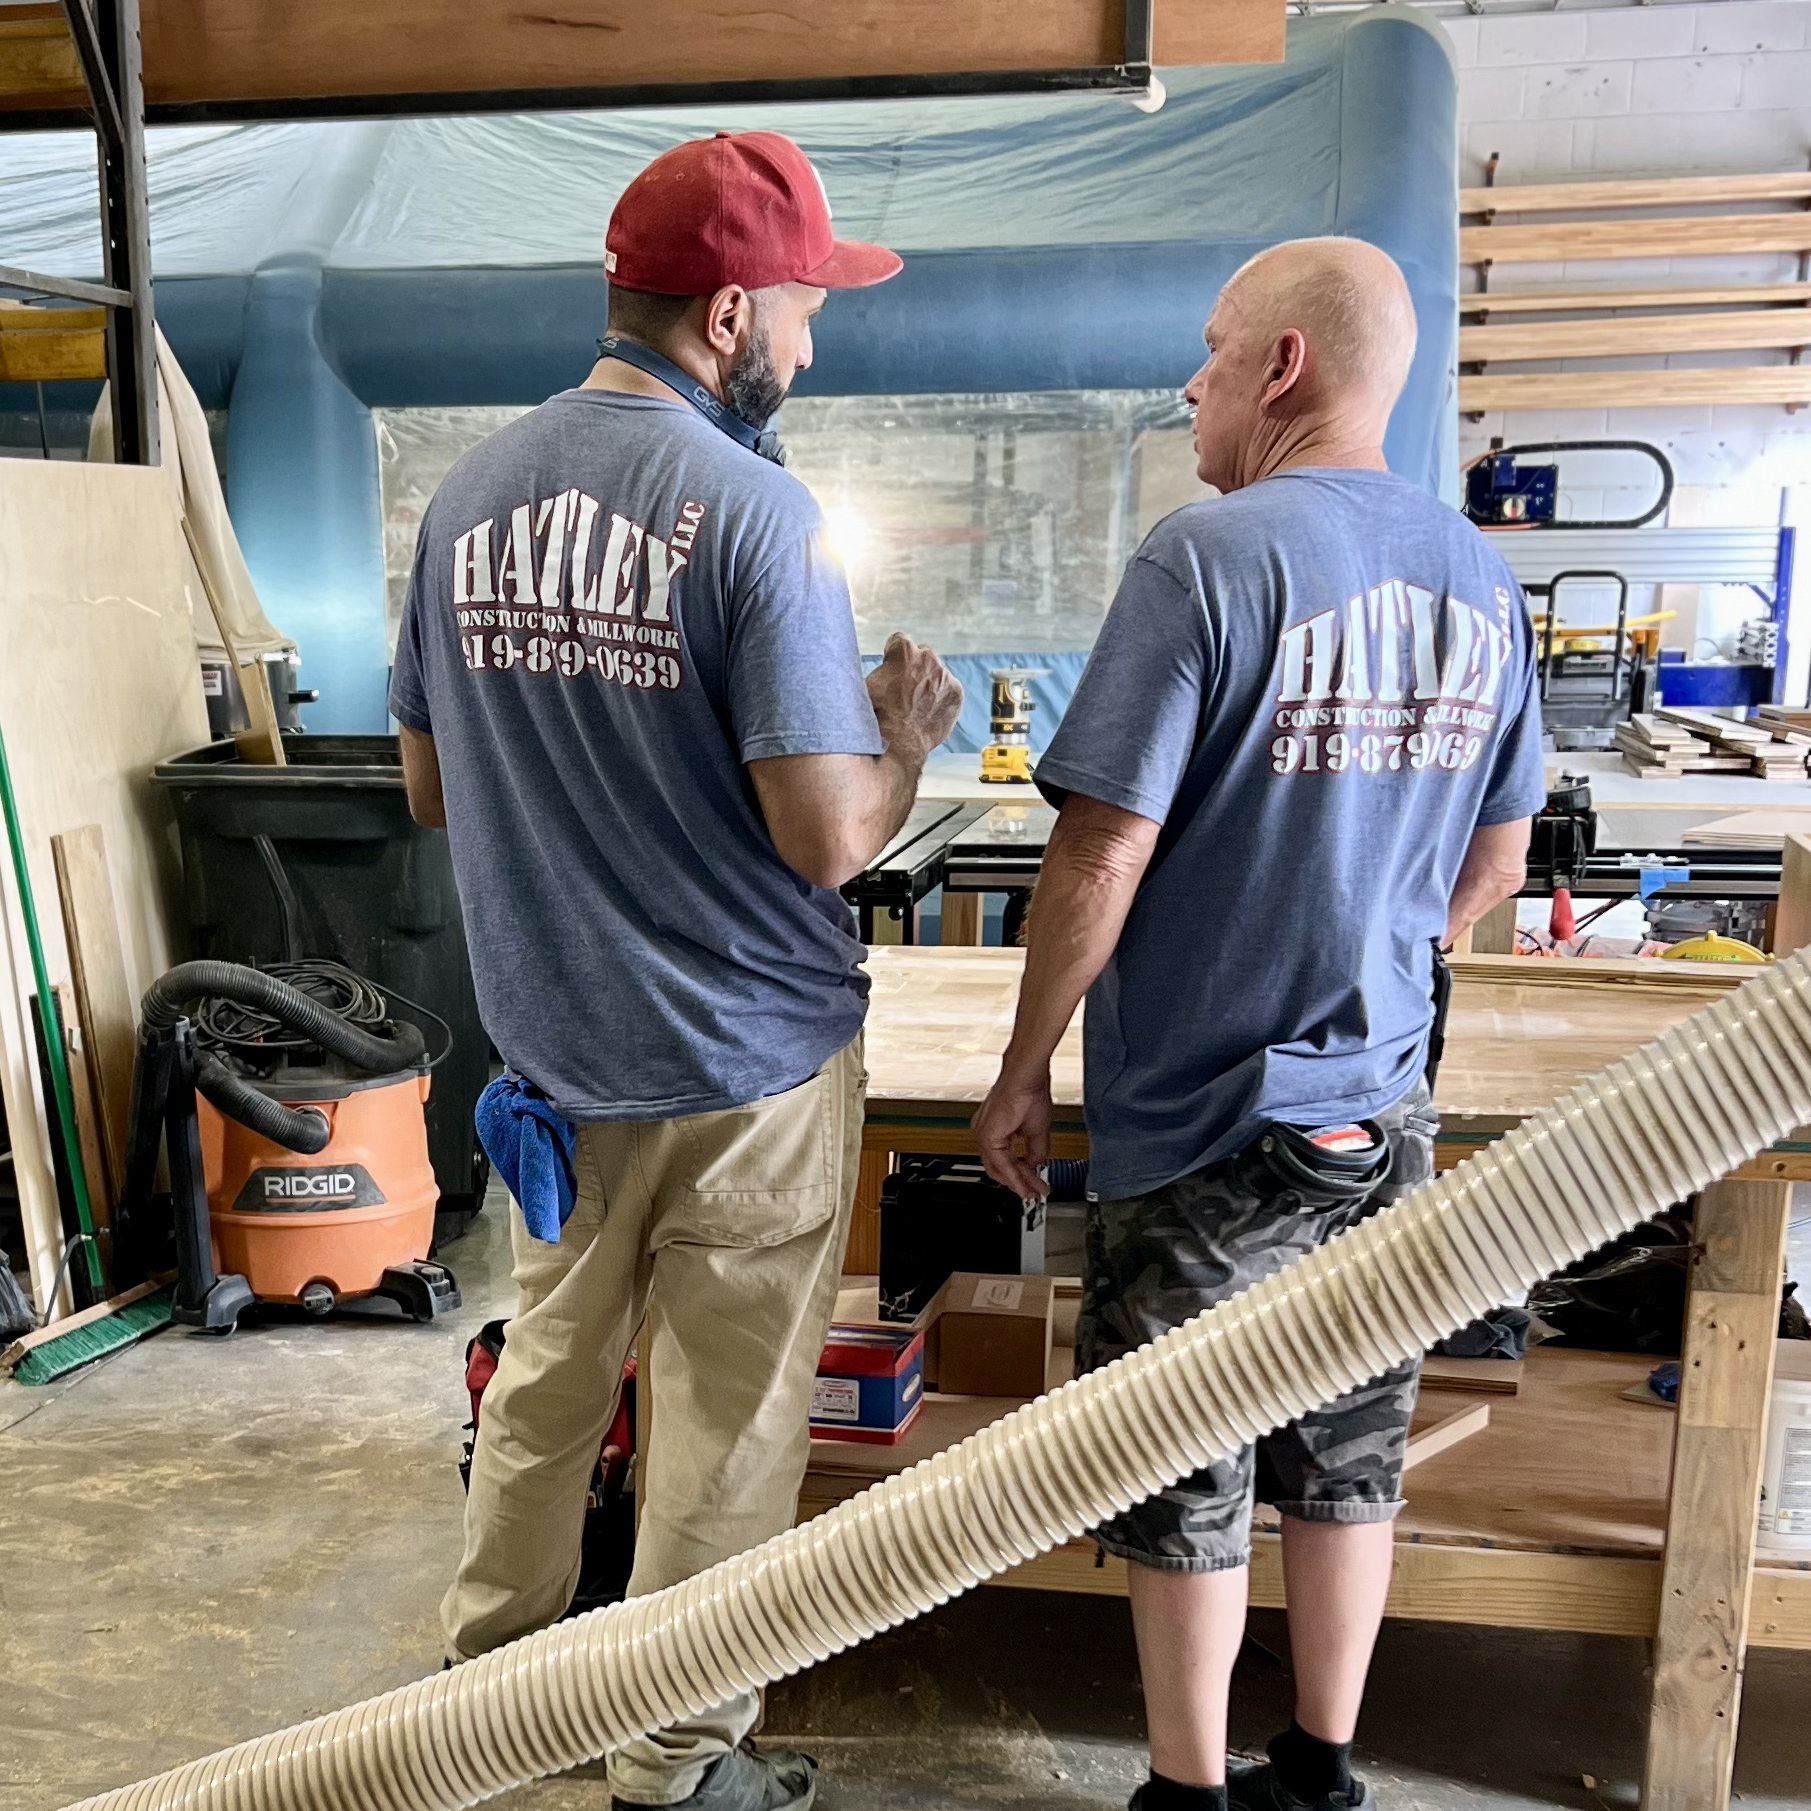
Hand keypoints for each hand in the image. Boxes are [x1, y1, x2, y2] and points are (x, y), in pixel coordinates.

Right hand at [867, 633, 963, 760]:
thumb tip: (874, 665)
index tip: (893, 670)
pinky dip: (941, 698)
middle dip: (915, 669)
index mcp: (903, 649)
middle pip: (922, 656)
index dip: (894, 657)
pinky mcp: (956, 692)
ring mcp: (945, 675)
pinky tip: (929, 711)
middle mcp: (928, 657)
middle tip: (905, 691)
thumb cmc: (878, 715)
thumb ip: (878, 668)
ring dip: (929, 684)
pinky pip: (949, 690)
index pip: (900, 642)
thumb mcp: (867, 684)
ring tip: (916, 706)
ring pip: (937, 674)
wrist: (898, 743)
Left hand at [973, 1061, 1052, 1200]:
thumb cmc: (1029, 1093)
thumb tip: (1036, 1164)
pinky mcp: (987, 1137)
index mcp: (995, 1130)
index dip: (1021, 1174)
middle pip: (1000, 1167)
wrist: (1025, 1078)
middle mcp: (985, 1133)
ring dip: (1019, 1182)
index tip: (1034, 1184)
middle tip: (1035, 1191)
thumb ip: (1034, 1151)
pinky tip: (1025, 1184)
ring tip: (1034, 1191)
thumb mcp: (1036, 1131)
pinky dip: (1014, 1176)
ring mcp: (983, 1135)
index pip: (1005, 1159)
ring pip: (1000, 1169)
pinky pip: (1001, 1164)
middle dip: (1020, 1182)